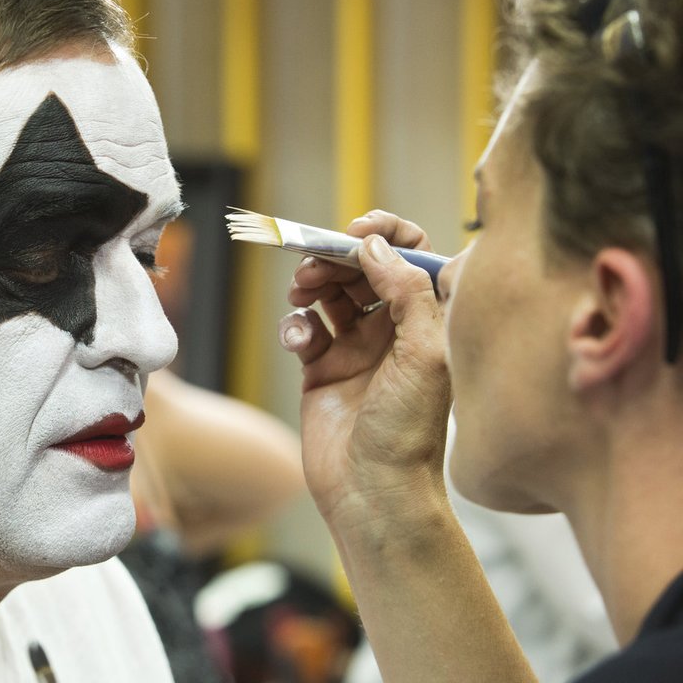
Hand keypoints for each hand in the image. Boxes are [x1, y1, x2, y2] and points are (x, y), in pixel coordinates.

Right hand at [281, 211, 451, 535]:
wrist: (374, 493)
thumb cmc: (409, 432)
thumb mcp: (424, 352)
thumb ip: (406, 291)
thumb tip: (375, 247)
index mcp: (430, 320)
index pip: (412, 254)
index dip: (384, 235)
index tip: (355, 234)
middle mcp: (395, 330)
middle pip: (363, 268)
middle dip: (337, 256)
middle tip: (316, 264)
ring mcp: (358, 349)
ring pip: (331, 292)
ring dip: (313, 281)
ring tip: (302, 292)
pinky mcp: (322, 369)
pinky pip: (304, 328)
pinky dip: (296, 323)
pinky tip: (299, 339)